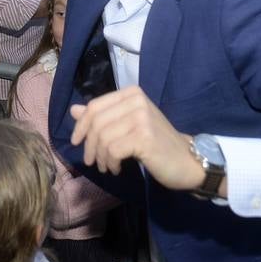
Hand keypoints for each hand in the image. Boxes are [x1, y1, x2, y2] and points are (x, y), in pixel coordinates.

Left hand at [68, 86, 202, 188]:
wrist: (187, 160)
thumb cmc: (156, 143)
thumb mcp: (127, 126)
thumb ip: (103, 116)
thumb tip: (73, 110)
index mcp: (132, 93)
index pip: (95, 106)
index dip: (81, 125)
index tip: (77, 142)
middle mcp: (137, 100)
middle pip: (96, 122)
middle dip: (89, 145)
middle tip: (92, 162)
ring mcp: (142, 117)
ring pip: (103, 137)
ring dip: (100, 157)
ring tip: (107, 167)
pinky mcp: (144, 136)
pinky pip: (113, 150)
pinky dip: (110, 162)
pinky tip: (116, 169)